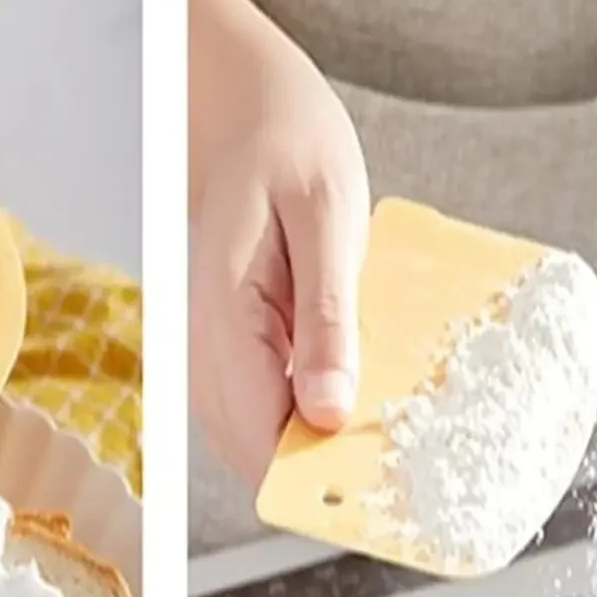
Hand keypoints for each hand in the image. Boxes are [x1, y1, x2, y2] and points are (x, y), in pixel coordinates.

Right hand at [190, 43, 369, 485]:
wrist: (238, 102)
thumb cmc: (287, 143)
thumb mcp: (328, 219)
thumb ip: (326, 319)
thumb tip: (327, 413)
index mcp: (224, 314)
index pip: (258, 435)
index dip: (314, 477)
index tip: (378, 493)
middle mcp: (202, 342)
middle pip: (250, 450)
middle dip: (316, 469)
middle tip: (394, 462)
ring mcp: (206, 344)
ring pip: (248, 434)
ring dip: (308, 444)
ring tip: (377, 430)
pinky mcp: (222, 338)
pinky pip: (254, 401)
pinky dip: (298, 412)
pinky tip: (346, 392)